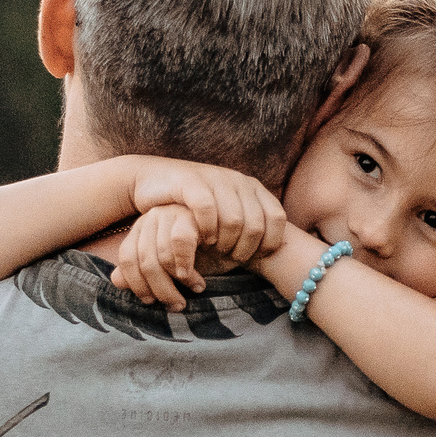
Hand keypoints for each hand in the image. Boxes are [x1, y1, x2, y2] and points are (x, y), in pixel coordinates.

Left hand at [109, 203, 210, 306]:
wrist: (235, 243)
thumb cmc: (202, 256)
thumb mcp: (169, 270)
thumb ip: (142, 273)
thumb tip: (116, 280)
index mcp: (140, 229)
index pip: (126, 259)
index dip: (137, 285)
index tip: (151, 302)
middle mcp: (151, 218)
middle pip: (145, 261)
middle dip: (161, 290)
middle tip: (177, 305)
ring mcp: (170, 213)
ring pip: (162, 256)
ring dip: (178, 282)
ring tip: (194, 290)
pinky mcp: (190, 213)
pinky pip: (181, 242)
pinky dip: (187, 265)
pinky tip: (196, 278)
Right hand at [126, 161, 287, 271]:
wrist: (155, 180)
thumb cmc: (195, 207)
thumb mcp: (229, 211)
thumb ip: (251, 224)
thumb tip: (280, 249)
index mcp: (252, 187)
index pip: (276, 217)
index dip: (270, 242)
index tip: (257, 257)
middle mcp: (237, 180)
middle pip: (255, 225)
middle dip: (244, 248)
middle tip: (231, 258)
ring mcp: (215, 179)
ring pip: (234, 220)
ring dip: (225, 243)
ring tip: (216, 250)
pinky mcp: (191, 181)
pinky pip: (207, 209)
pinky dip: (206, 230)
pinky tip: (202, 239)